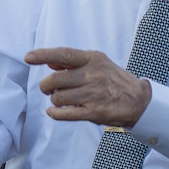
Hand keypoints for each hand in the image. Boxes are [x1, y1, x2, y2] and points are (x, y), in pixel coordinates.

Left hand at [25, 47, 151, 127]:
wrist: (140, 101)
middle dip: (46, 86)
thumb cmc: (114, 80)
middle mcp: (93, 75)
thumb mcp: (98, 64)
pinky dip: (55, 113)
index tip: (28, 57)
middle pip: (55, 80)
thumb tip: (50, 62)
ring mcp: (94, 94)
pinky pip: (65, 114)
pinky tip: (54, 112)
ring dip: (55, 100)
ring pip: (58, 98)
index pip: (63, 54)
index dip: (43, 55)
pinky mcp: (94, 112)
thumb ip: (74, 63)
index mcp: (93, 59)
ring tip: (61, 100)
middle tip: (48, 89)